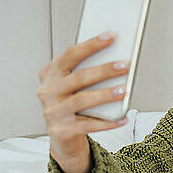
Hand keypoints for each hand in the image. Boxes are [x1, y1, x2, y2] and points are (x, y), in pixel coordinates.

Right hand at [37, 31, 129, 172]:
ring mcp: (52, 112)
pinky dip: (107, 122)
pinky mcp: (60, 131)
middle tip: (125, 65)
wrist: (62, 136)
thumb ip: (89, 72)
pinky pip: (88, 125)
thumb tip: (118, 60)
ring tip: (124, 90)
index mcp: (50, 74)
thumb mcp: (76, 86)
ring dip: (105, 94)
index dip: (91, 45)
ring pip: (82, 100)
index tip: (111, 36)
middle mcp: (47, 91)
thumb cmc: (73, 103)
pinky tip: (122, 118)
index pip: (71, 54)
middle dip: (104, 70)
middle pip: (78, 77)